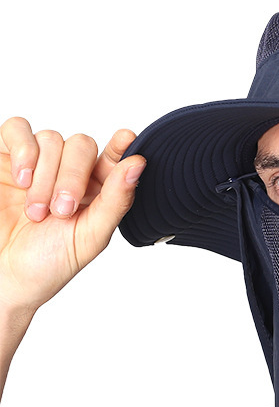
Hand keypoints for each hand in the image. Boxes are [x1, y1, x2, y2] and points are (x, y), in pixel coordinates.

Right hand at [0, 117, 145, 316]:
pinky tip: (21, 179)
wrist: (4, 276)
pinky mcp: (5, 158)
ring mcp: (37, 164)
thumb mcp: (90, 237)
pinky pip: (17, 130)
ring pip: (52, 139)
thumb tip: (137, 166)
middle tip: (61, 210)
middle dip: (74, 177)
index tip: (127, 138)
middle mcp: (68, 173)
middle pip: (82, 145)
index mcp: (96, 191)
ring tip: (36, 211)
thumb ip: (115, 200)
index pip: (112, 159)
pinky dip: (23, 151)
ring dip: (46, 176)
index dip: (121, 146)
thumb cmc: (47, 263)